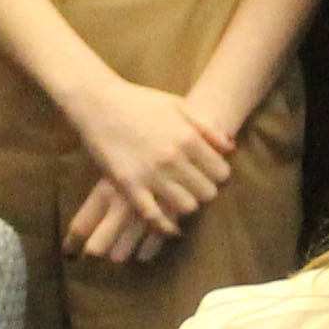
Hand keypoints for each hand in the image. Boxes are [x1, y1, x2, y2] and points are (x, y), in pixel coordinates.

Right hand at [66, 77, 231, 251]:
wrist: (98, 102)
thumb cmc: (140, 101)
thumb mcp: (178, 104)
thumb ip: (207, 125)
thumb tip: (230, 147)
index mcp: (188, 138)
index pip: (222, 173)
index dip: (217, 175)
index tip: (208, 173)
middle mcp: (173, 158)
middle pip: (208, 193)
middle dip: (204, 191)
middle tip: (194, 186)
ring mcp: (150, 174)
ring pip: (186, 207)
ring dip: (186, 205)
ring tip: (180, 198)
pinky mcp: (128, 186)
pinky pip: (154, 217)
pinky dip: (165, 226)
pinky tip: (170, 227)